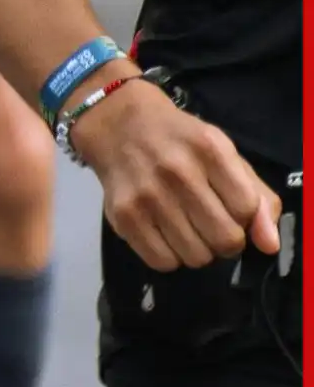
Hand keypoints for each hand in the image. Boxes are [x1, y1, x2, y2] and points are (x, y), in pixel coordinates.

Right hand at [75, 78, 285, 273]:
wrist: (118, 124)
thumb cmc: (180, 142)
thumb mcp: (226, 156)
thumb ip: (258, 198)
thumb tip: (268, 245)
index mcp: (210, 151)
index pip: (247, 209)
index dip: (244, 217)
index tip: (229, 208)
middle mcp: (177, 172)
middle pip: (225, 239)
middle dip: (225, 240)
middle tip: (211, 225)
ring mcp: (147, 196)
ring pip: (197, 257)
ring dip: (198, 250)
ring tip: (187, 228)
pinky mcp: (122, 216)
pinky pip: (163, 262)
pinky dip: (170, 256)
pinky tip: (165, 234)